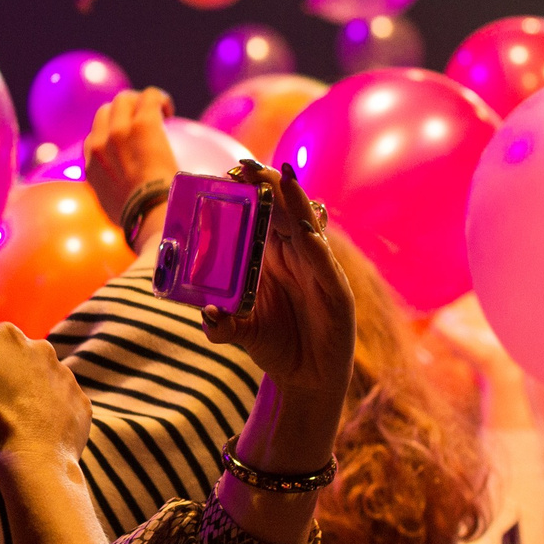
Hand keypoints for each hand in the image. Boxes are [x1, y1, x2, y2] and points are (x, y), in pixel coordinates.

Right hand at [0, 269, 89, 467]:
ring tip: (8, 433)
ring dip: (20, 406)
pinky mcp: (80, 405)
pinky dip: (44, 422)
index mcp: (8, 335)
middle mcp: (42, 347)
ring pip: (33, 389)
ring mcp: (65, 376)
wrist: (34, 462)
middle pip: (9, 369)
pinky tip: (32, 440)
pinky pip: (57, 409)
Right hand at [82, 88, 178, 232]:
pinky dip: (159, 98)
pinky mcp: (142, 124)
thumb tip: (123, 194)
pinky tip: (168, 111)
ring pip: (124, 99)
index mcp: (91, 163)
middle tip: (145, 120)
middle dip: (125, 111)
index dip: (113, 131)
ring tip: (159, 114)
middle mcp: (100, 143)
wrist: (148, 215)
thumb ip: (112, 190)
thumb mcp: (113, 205)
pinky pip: (149, 96)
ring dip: (140, 102)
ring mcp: (119, 131)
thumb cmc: (138, 217)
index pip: (95, 135)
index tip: (131, 140)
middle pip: (107, 110)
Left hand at [203, 160, 355, 401]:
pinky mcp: (336, 292)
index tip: (230, 171)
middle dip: (269, 185)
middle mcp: (297, 257)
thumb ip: (222, 325)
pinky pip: (325, 264)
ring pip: (308, 228)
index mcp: (274, 257)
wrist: (308, 380)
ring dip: (295, 202)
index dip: (252, 192)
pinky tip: (307, 231)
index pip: (264, 214)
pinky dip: (316, 246)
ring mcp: (319, 271)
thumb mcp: (242, 333)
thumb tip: (206, 314)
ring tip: (282, 177)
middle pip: (285, 211)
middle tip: (247, 163)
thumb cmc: (277, 346)